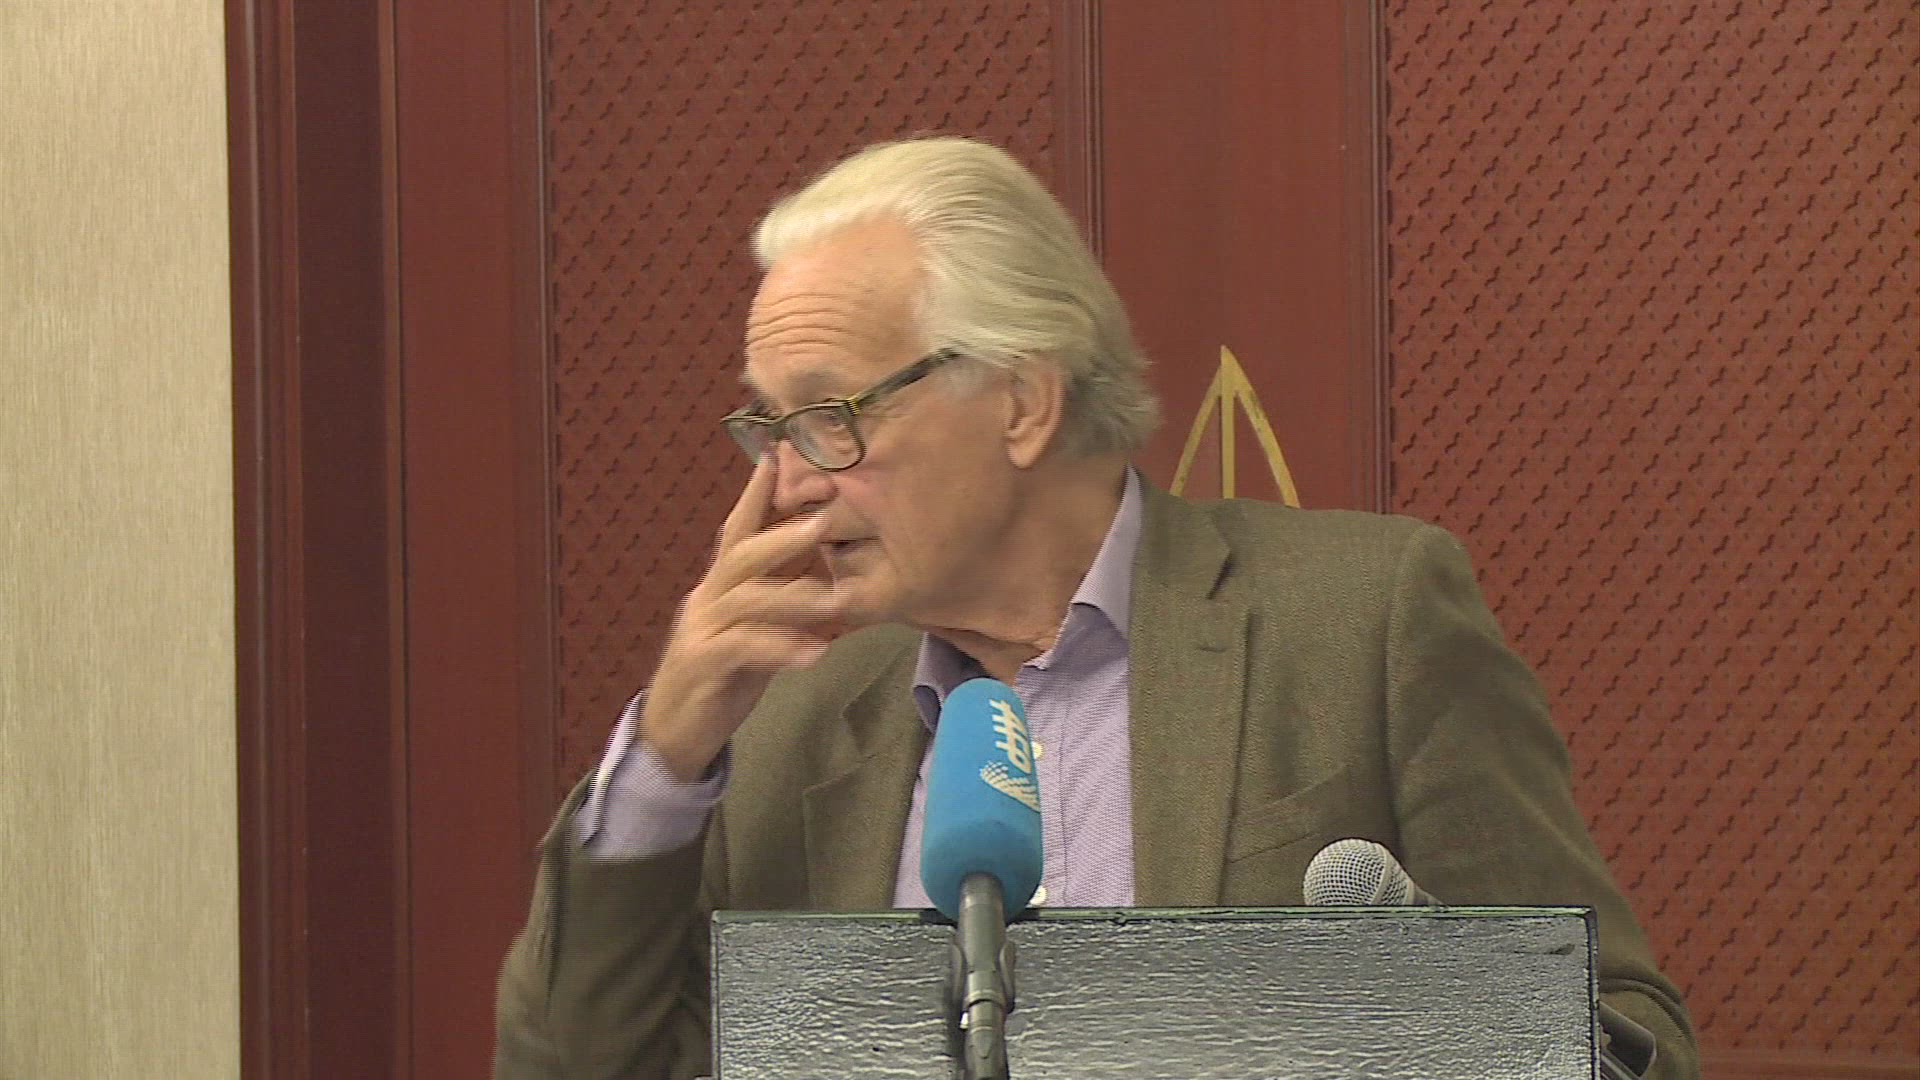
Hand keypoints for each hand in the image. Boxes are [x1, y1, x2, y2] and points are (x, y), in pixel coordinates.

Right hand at [640, 456, 842, 780]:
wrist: (676, 733)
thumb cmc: (724, 676)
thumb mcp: (756, 631)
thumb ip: (781, 603)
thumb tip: (827, 574)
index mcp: (720, 585)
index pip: (738, 530)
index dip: (756, 493)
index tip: (778, 455)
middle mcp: (706, 599)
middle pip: (741, 554)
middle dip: (782, 535)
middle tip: (825, 522)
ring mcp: (700, 631)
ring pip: (746, 600)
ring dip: (795, 597)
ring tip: (840, 601)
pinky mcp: (702, 666)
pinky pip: (743, 649)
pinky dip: (781, 648)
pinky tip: (815, 653)